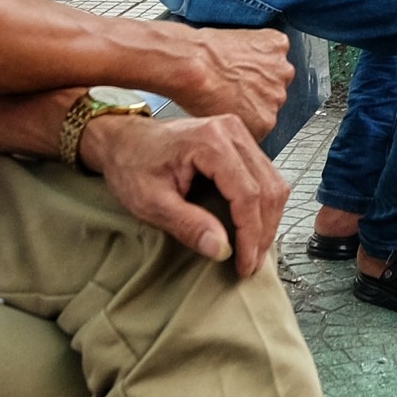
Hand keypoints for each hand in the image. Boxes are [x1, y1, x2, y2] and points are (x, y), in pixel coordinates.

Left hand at [82, 113, 287, 277]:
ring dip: (268, 221)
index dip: (250, 234)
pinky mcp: (240, 142)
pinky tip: (252, 228)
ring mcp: (239, 133)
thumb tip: (221, 249)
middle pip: (268, 188)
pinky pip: (265, 176)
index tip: (245, 264)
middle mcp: (232, 131)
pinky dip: (263, 206)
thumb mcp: (151, 202)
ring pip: (273, 183)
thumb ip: (188, 225)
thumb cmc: (132, 165)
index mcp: (211, 141)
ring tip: (253, 251)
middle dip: (263, 232)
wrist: (123, 140)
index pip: (247, 194)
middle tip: (252, 264)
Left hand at [177, 27, 291, 140]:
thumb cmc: (195, 92)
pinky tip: (240, 48)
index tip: (238, 98)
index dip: (250, 105)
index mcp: (266, 122)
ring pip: (275, 69)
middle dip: (257, 86)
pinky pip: (275, 45)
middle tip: (234, 79)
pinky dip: (262, 44)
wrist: (189, 65)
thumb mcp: (219, 121)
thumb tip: (238, 117)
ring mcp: (280, 70)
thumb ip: (241, 121)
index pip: (266, 115)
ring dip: (261, 66)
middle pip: (272, 91)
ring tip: (235, 63)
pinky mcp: (278, 46)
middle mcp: (278, 98)